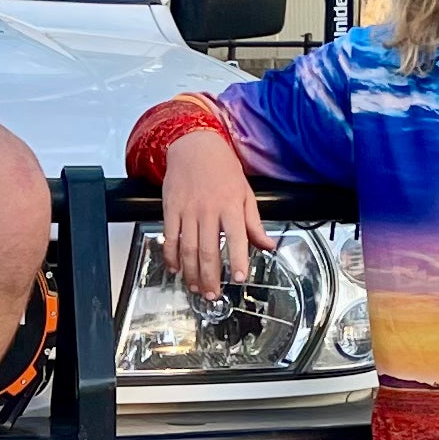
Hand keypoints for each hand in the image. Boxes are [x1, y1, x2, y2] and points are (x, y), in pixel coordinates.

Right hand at [159, 130, 268, 300]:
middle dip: (211, 276)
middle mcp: (209, 209)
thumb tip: (268, 245)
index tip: (240, 278)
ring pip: (188, 249)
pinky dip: (171, 257)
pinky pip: (170, 238)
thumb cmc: (222, 169)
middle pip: (208, 250)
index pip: (237, 237)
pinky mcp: (170, 209)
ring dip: (192, 273)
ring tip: (197, 287)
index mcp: (230, 205)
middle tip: (214, 294)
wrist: (194, 145)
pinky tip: (176, 269)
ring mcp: (187, 210)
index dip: (239, 260)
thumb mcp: (245, 193)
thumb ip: (254, 223)